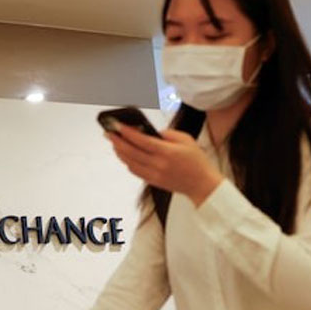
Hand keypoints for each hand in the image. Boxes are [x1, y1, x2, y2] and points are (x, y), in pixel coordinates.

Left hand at [106, 125, 223, 206]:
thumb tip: (148, 132)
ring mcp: (153, 174)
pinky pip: (134, 170)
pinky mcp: (152, 181)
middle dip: (117, 141)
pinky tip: (124, 154)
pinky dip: (127, 161)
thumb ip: (166, 134)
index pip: (141, 140)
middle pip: (130, 152)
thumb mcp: (186, 139)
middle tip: (108, 132)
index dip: (126, 132)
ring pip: (129, 162)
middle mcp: (158, 164)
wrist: (202, 184)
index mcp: (167, 152)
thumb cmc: (196, 160)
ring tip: (114, 142)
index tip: (116, 125)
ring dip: (119, 151)